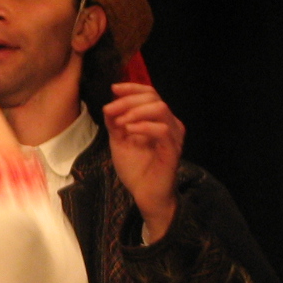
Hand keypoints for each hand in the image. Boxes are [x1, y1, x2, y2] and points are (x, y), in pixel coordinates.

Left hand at [103, 82, 183, 239]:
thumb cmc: (136, 170)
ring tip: (120, 123)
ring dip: (136, 112)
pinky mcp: (173, 149)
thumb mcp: (120, 142)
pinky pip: (162, 129)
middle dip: (129, 100)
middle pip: (154, 97)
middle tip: (111, 109)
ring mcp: (173, 136)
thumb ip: (115, 124)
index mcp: (158, 120)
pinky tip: (129, 131)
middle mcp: (169, 124)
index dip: (132, 88)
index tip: (114, 89)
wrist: (145, 195)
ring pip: (160, 109)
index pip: (150, 94)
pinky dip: (143, 126)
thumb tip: (109, 105)